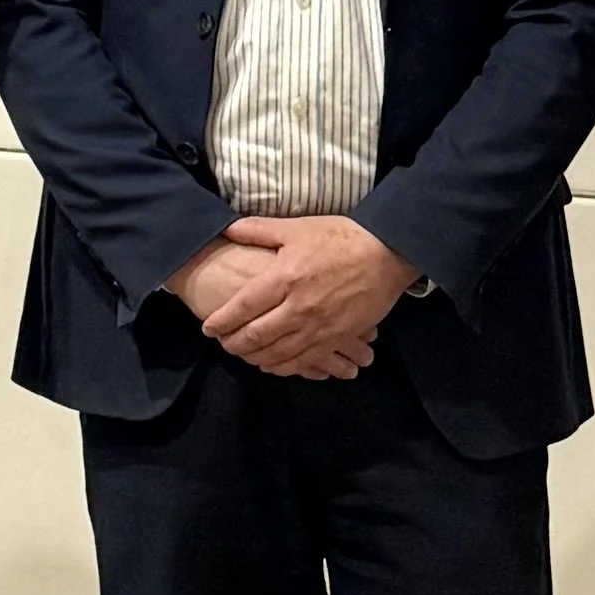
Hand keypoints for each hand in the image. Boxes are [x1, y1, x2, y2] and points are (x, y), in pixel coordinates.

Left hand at [168, 232, 371, 379]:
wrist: (386, 254)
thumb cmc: (340, 238)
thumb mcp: (297, 227)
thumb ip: (259, 230)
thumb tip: (228, 229)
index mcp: (283, 278)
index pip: (242, 306)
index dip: (221, 320)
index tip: (208, 328)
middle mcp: (297, 307)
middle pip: (256, 336)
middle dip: (234, 344)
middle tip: (222, 344)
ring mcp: (318, 327)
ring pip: (277, 354)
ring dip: (255, 358)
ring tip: (243, 356)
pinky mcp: (336, 338)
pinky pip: (304, 361)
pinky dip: (283, 367)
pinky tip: (273, 365)